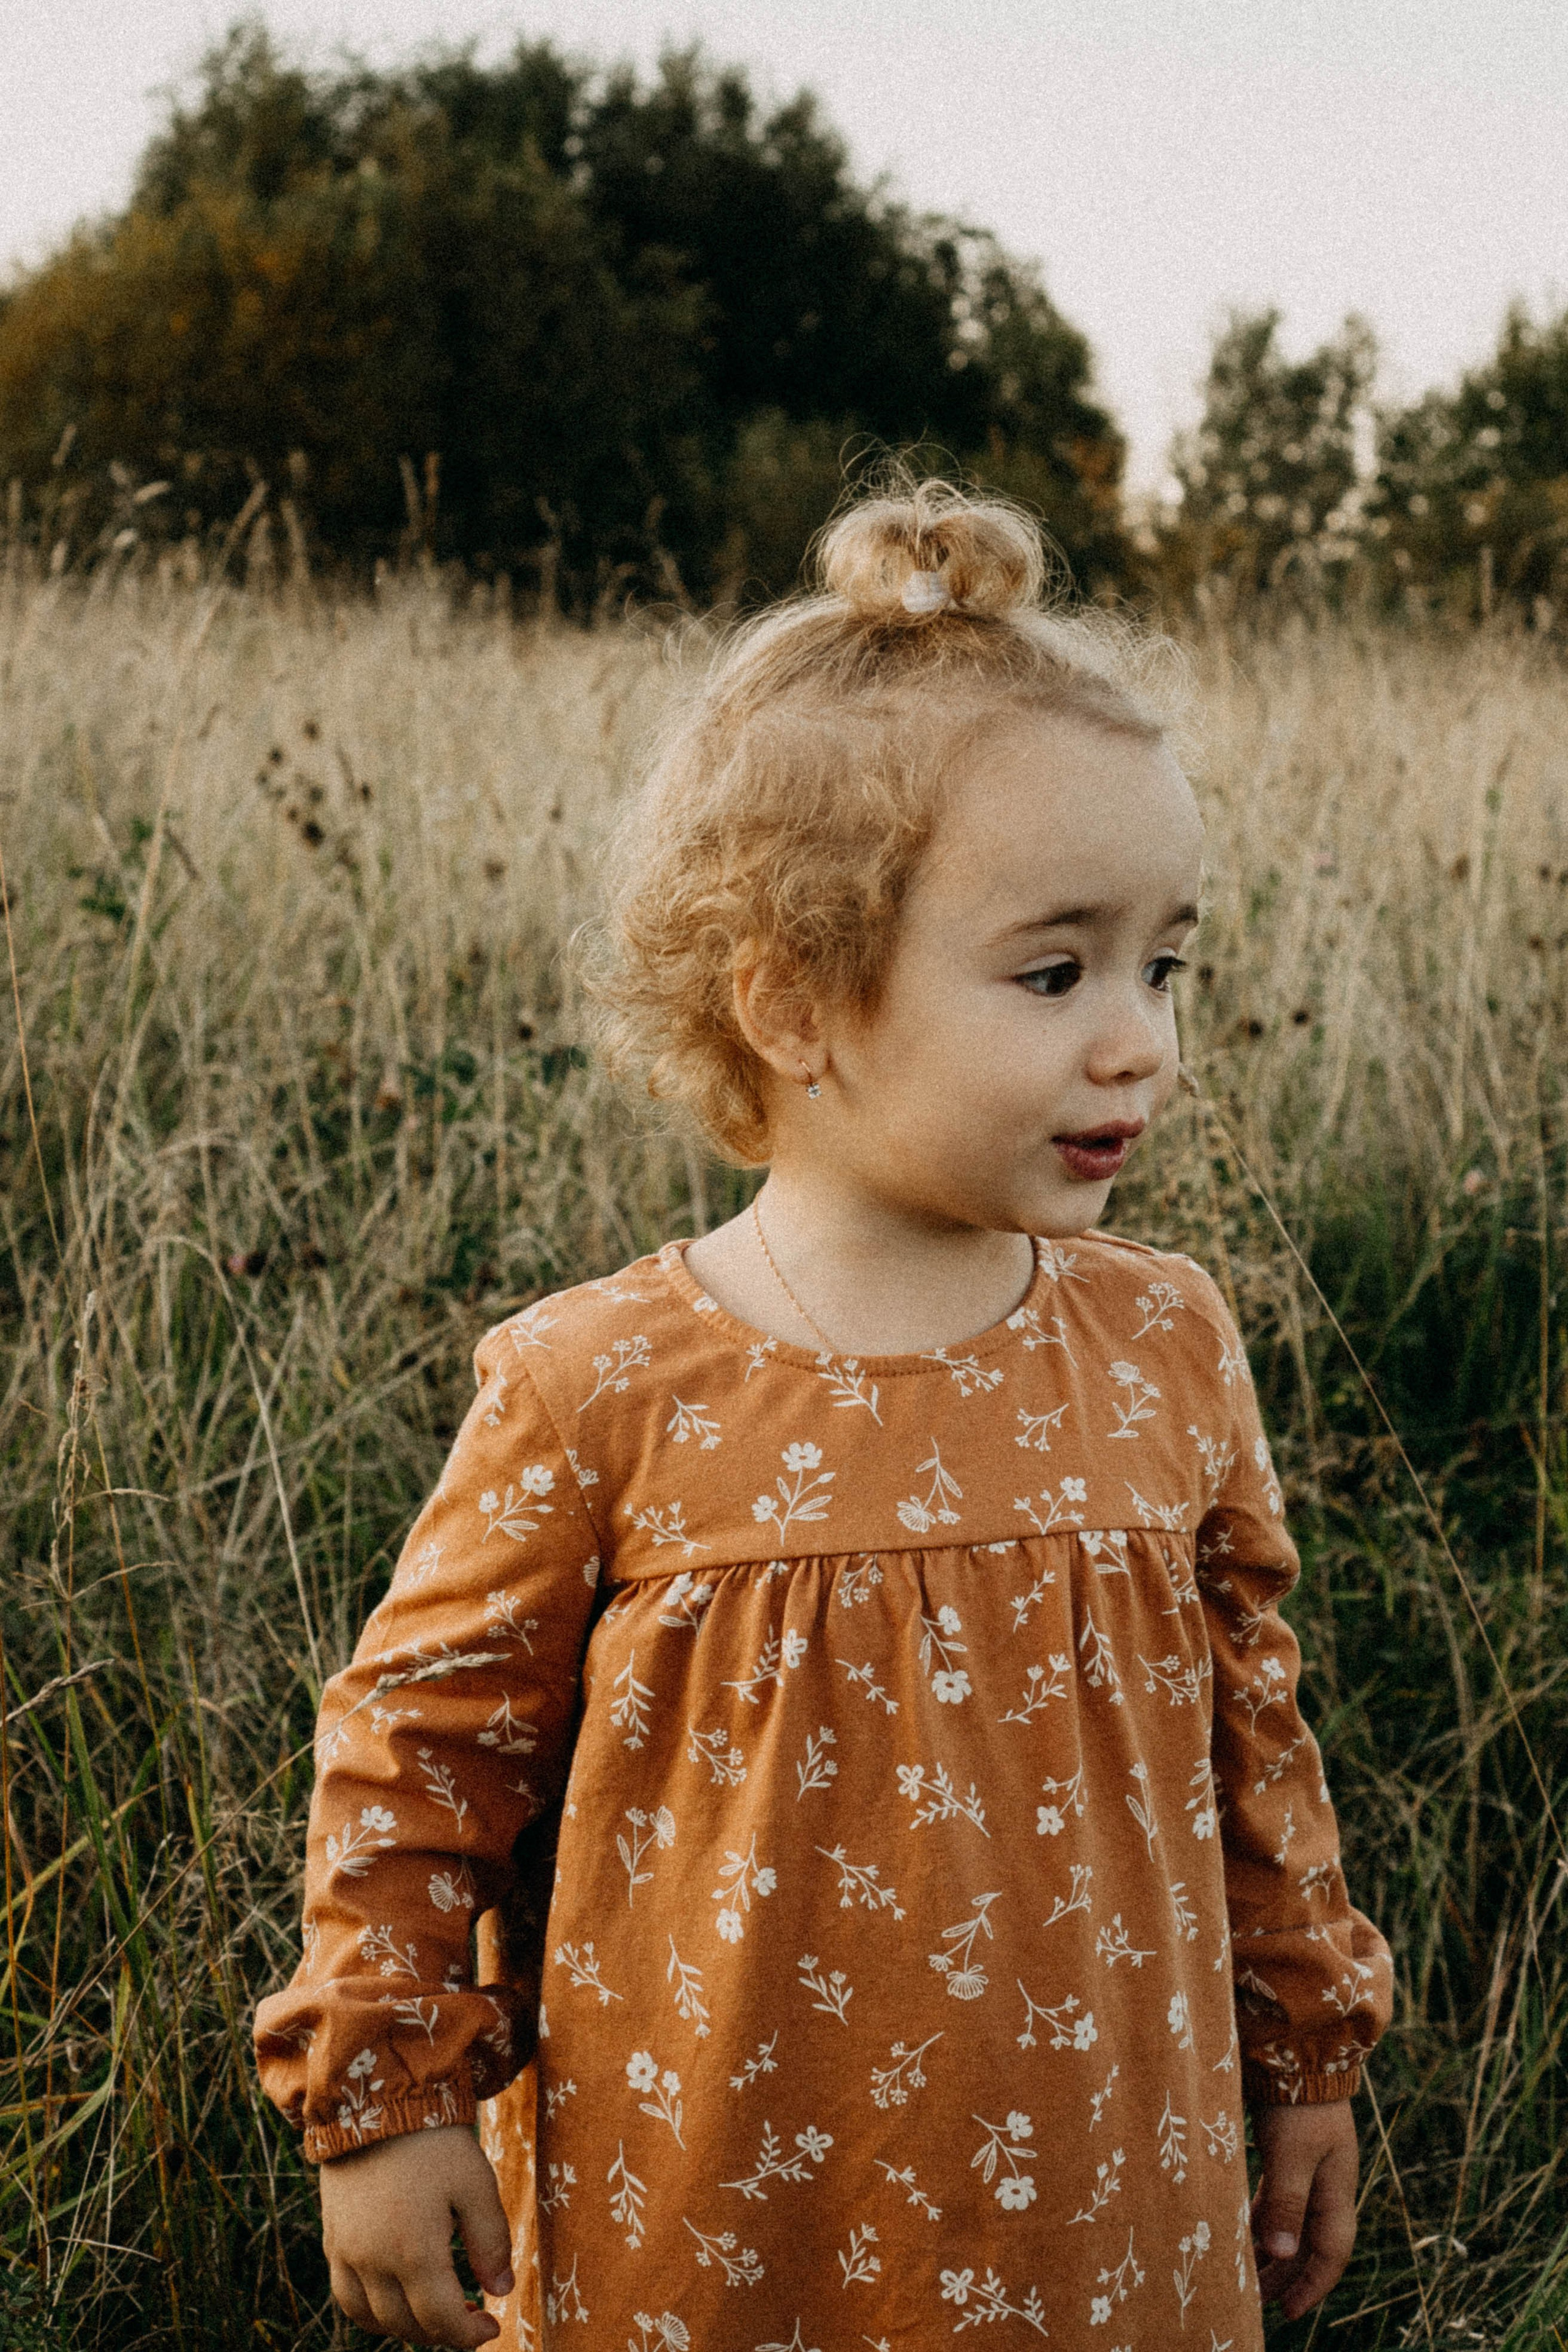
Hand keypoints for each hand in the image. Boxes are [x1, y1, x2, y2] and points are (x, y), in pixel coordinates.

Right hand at [320, 2125, 512, 2346]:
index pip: (441, 2319)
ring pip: (373, 2319)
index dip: (469, 2335)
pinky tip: (395, 2301)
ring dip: (407, 2328)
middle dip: (442, 2332)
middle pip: (407, 2324)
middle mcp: (374, 2261)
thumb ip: (490, 2241)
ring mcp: (347, 2253)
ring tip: (436, 2315)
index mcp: (414, 2251)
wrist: (377, 2099)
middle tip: (470, 2320)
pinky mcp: (333, 2240)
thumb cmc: (434, 2140)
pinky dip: (371, 2313)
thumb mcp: (476, 2183)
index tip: (492, 2328)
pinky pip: (346, 2298)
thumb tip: (501, 2292)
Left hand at [1249, 2099, 1359, 2320]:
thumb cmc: (1296, 2102)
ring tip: (1246, 2271)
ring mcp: (1310, 2166)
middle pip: (1310, 2242)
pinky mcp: (1291, 2151)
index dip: (1311, 2285)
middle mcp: (1327, 2183)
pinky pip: (1280, 2199)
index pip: (1331, 2252)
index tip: (1289, 2313)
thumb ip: (1285, 2202)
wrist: (1300, 2049)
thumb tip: (1282, 2254)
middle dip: (1287, 2274)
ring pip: (1293, 2221)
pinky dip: (1265, 2218)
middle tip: (1258, 2301)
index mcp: (1335, 2190)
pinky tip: (1245, 2226)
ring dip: (1273, 2248)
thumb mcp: (1291, 2154)